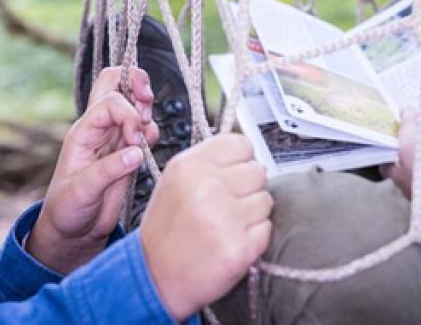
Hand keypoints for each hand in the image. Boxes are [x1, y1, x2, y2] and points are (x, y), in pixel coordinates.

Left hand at [26, 67, 158, 273]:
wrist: (72, 231)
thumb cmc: (66, 209)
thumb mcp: (81, 191)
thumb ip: (108, 170)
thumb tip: (136, 152)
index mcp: (83, 132)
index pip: (109, 103)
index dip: (127, 113)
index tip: (135, 138)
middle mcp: (99, 130)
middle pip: (115, 84)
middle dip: (135, 82)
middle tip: (148, 100)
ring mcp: (114, 139)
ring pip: (133, 104)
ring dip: (146, 111)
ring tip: (144, 135)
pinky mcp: (127, 153)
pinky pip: (144, 129)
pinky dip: (151, 132)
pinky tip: (146, 147)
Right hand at [139, 134, 271, 320]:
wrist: (154, 276)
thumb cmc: (166, 230)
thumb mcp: (175, 181)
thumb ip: (209, 162)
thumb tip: (248, 157)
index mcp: (189, 166)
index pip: (240, 144)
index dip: (242, 160)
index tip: (235, 172)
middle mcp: (207, 188)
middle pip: (257, 172)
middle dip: (248, 188)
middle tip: (228, 205)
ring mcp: (224, 218)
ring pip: (265, 200)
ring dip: (252, 214)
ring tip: (227, 225)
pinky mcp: (239, 248)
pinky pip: (266, 229)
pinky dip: (254, 237)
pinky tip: (231, 241)